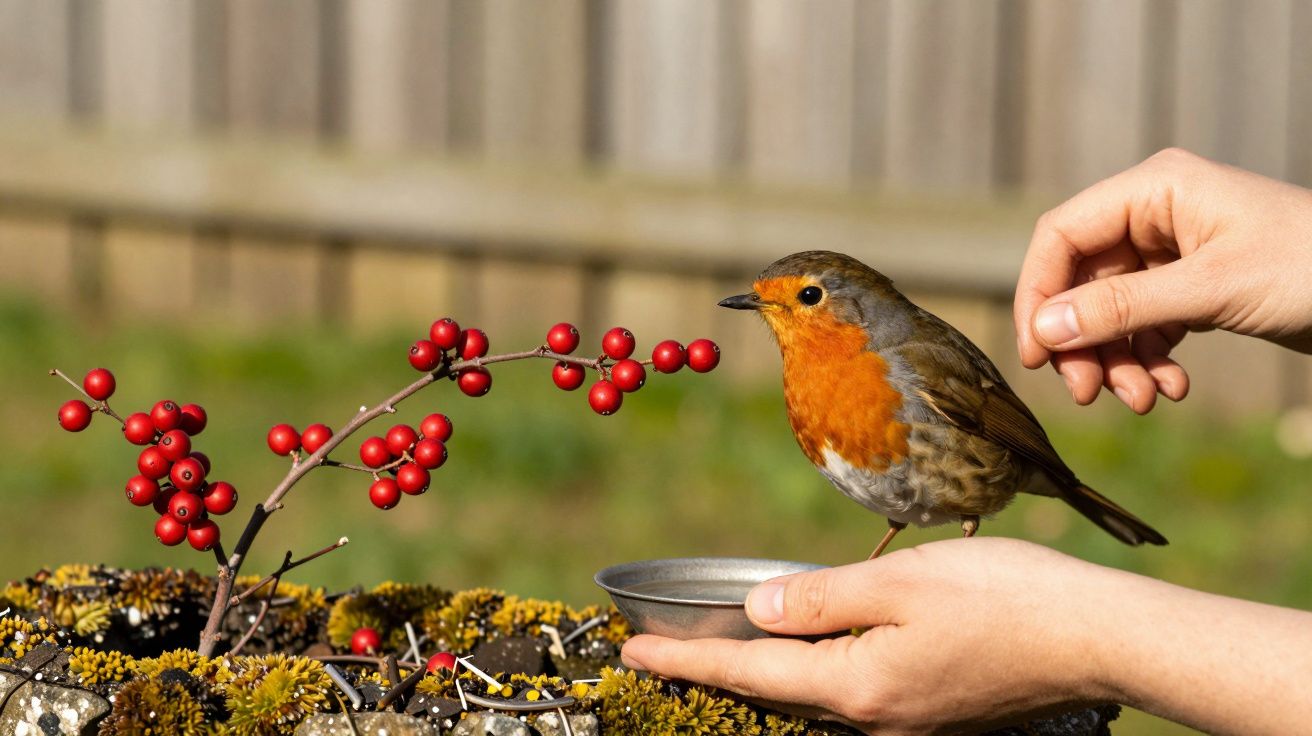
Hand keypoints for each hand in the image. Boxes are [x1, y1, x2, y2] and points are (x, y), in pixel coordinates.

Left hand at [621, 538, 1113, 733]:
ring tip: (716, 647)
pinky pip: (849, 690)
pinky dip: (811, 668)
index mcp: (858, 685)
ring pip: (811, 693)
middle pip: (774, 691)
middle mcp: (874, 716)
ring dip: (760, 670)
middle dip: (713, 668)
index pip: (749, 672)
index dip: (687, 659)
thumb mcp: (900, 583)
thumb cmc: (1005, 598)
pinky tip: (802, 645)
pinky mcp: (929, 709)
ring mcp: (905, 719)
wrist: (1096, 637)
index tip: (632, 654)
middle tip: (660, 649)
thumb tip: (761, 608)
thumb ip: (821, 597)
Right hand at [1014, 148, 1311, 413]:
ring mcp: (1174, 251)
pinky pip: (1147, 325)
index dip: (1038, 294)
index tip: (1037, 356)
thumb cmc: (1310, 270)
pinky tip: (1173, 388)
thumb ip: (1121, 309)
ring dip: (1118, 361)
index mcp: (1154, 188)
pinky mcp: (1194, 285)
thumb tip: (1043, 331)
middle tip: (1088, 394)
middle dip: (1084, 342)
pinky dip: (1151, 360)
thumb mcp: (1210, 290)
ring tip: (1143, 401)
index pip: (1062, 236)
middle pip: (1083, 281)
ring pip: (1112, 311)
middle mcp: (1156, 214)